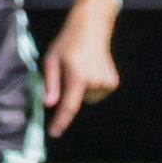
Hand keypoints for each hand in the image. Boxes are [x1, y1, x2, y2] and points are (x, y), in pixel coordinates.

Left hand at [40, 24, 120, 138]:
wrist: (92, 29)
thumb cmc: (67, 44)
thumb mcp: (51, 61)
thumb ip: (51, 84)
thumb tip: (49, 104)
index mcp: (78, 76)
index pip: (69, 106)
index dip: (61, 121)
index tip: (54, 133)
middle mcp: (95, 81)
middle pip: (75, 102)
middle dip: (69, 93)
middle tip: (69, 72)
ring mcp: (107, 82)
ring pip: (86, 99)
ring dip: (80, 90)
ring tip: (81, 69)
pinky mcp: (113, 83)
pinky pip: (96, 94)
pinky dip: (90, 88)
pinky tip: (91, 70)